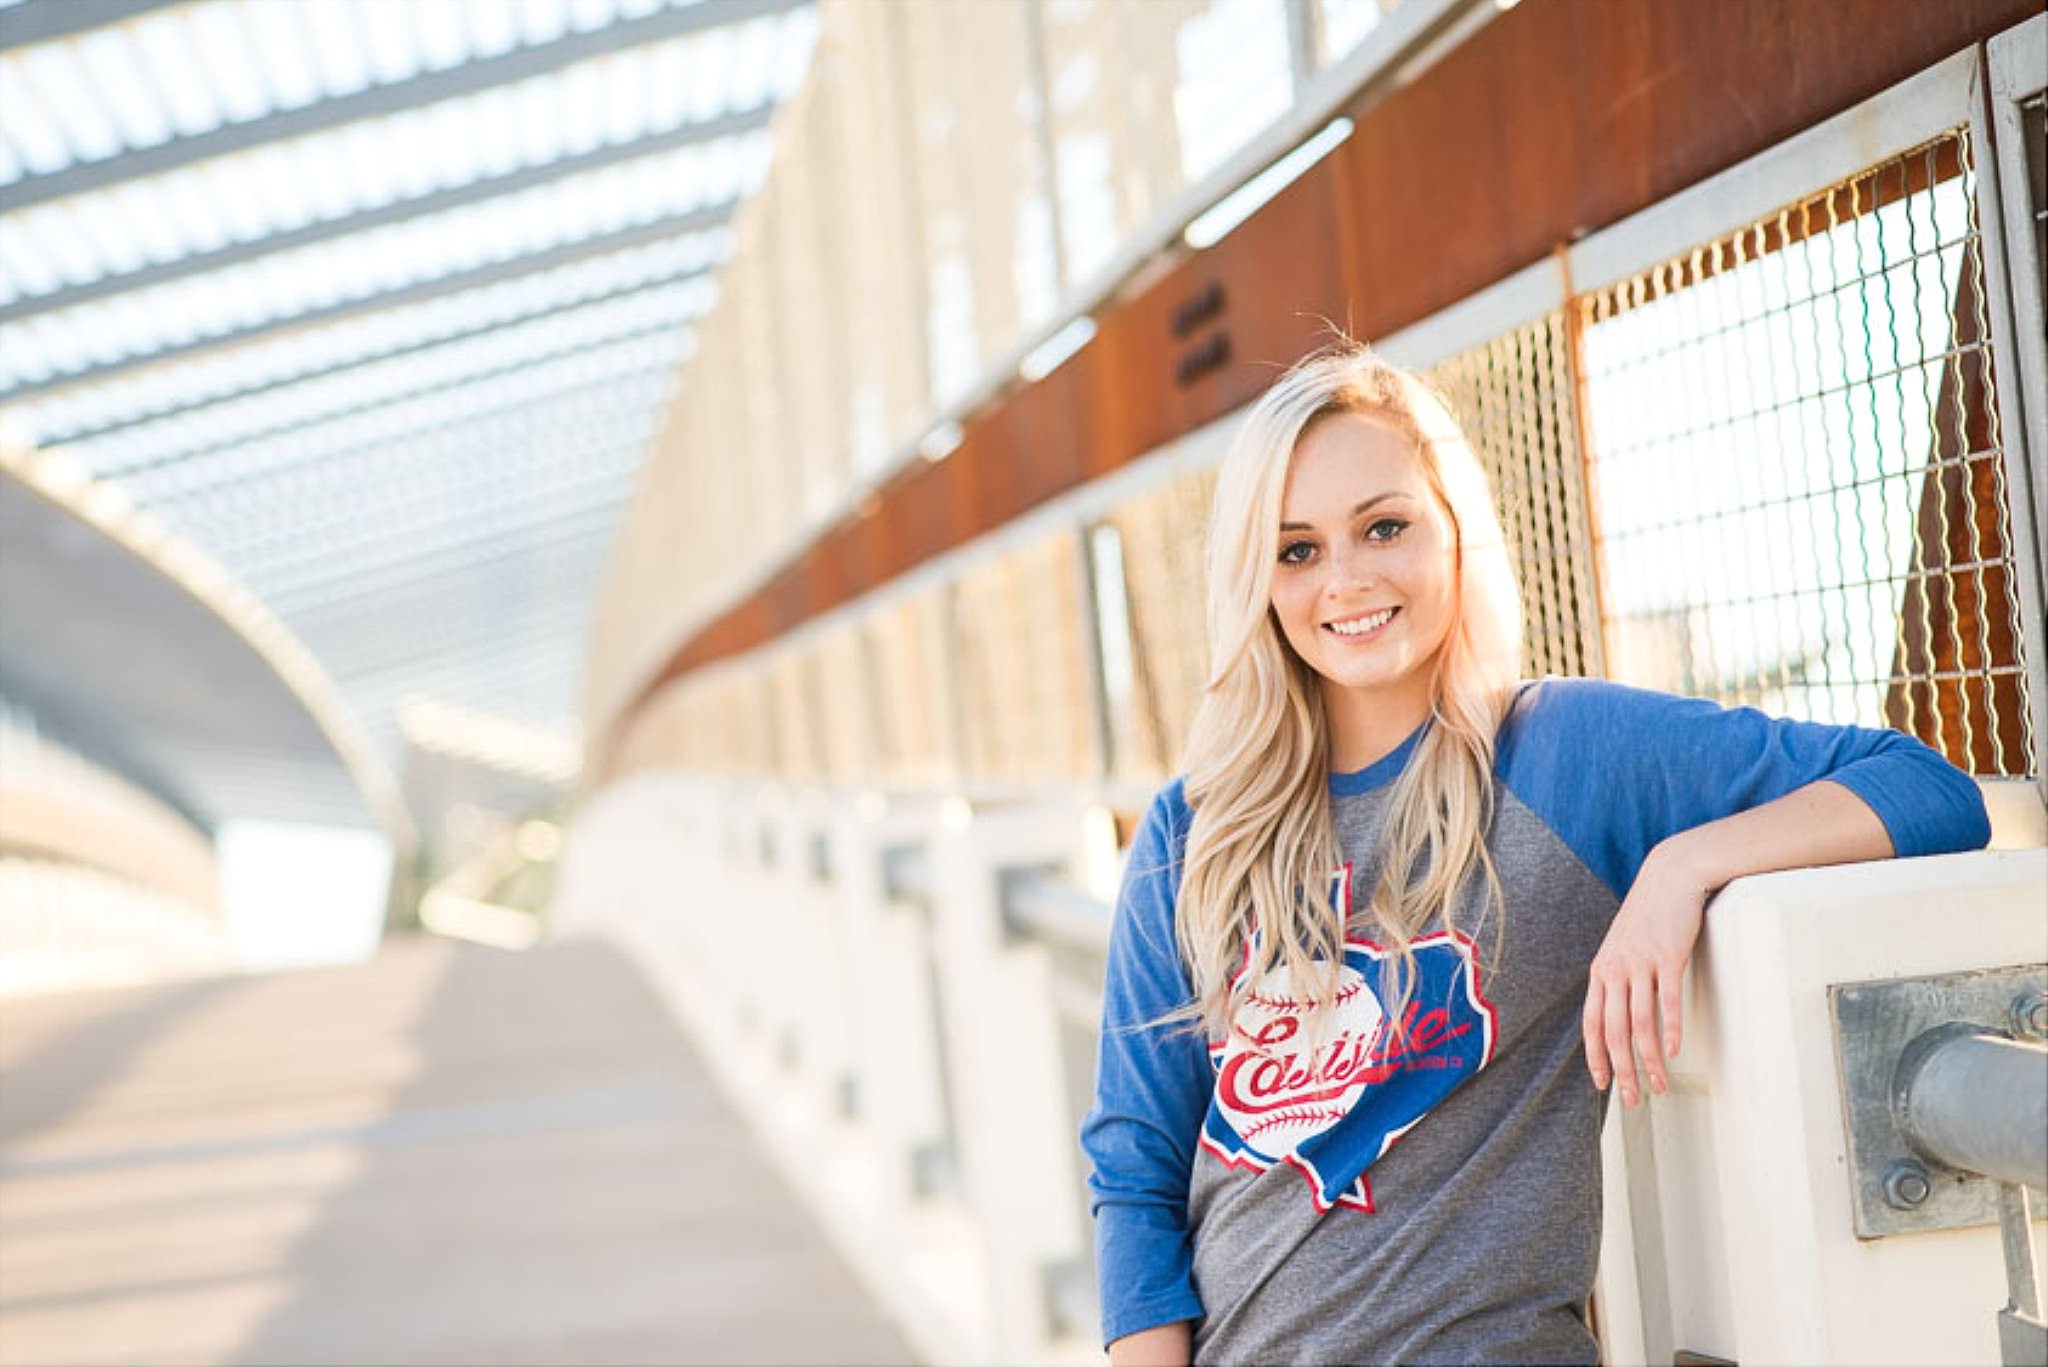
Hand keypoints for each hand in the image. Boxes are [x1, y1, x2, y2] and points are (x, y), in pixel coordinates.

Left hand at [1582, 840, 1709, 1106]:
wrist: (1668, 878)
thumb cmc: (1647, 917)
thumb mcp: (1621, 947)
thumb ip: (1617, 978)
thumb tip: (1619, 1012)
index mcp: (1601, 972)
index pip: (1592, 1023)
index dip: (1595, 1056)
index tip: (1602, 1084)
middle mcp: (1615, 970)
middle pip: (1614, 1031)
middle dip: (1622, 1070)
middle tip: (1634, 1099)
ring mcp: (1641, 964)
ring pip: (1640, 1023)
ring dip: (1648, 1060)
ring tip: (1659, 1085)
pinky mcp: (1668, 958)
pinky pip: (1666, 1001)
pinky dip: (1669, 1029)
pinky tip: (1671, 1052)